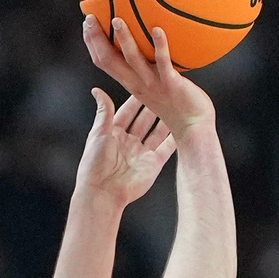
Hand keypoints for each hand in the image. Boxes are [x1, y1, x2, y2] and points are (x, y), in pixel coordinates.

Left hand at [76, 87, 175, 205]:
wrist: (104, 192)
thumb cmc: (95, 164)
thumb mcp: (99, 133)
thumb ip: (104, 112)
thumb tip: (97, 91)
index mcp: (114, 133)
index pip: (128, 112)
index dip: (138, 99)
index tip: (147, 85)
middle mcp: (129, 142)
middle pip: (144, 120)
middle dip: (154, 107)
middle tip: (166, 93)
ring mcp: (142, 152)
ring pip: (157, 132)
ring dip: (166, 120)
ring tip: (177, 106)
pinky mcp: (153, 163)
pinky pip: (166, 148)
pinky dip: (174, 139)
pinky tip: (183, 128)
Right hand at [81, 14, 214, 137]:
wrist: (192, 126)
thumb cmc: (177, 102)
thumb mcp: (155, 83)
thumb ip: (148, 66)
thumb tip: (148, 42)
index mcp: (131, 82)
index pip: (104, 62)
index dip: (92, 44)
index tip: (87, 24)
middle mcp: (137, 83)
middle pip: (109, 60)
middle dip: (96, 39)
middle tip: (90, 18)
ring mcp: (153, 83)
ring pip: (132, 60)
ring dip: (124, 39)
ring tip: (117, 20)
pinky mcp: (171, 84)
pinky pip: (163, 62)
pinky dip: (160, 45)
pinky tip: (158, 29)